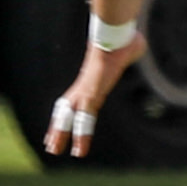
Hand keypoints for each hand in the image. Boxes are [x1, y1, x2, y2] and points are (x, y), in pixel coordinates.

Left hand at [46, 34, 144, 158]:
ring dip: (61, 136)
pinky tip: (78, 151)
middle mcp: (83, 88)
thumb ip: (129, 50)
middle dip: (57, 129)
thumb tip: (137, 42)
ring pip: (68, 120)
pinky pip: (84, 122)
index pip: (74, 101)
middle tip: (50, 146)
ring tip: (53, 151)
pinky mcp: (91, 97)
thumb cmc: (123, 37)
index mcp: (91, 79)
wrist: (116, 34)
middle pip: (65, 112)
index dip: (66, 114)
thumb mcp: (128, 48)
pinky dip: (80, 137)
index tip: (61, 124)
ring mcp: (85, 93)